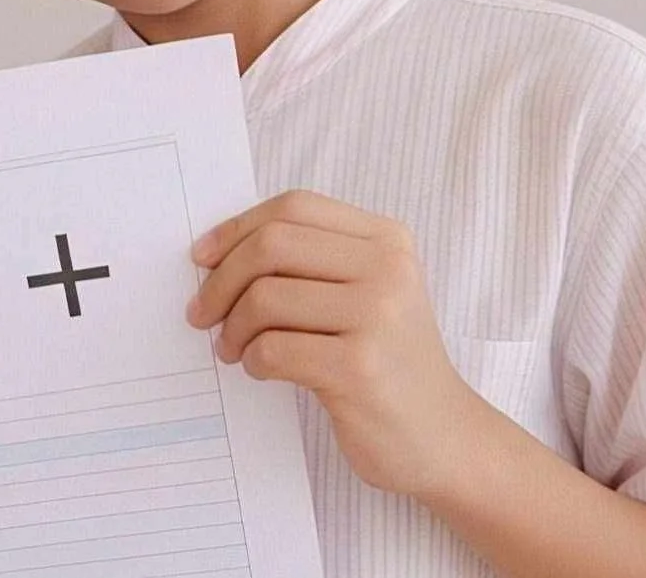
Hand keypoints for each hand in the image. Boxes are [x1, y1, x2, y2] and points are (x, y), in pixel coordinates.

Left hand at [186, 189, 478, 497]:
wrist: (444, 437)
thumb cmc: (386, 360)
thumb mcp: (365, 291)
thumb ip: (310, 261)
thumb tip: (216, 254)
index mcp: (386, 238)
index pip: (294, 207)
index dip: (237, 227)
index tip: (202, 257)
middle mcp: (387, 267)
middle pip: (272, 245)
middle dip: (221, 279)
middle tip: (201, 311)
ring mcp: (377, 316)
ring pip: (265, 297)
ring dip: (233, 327)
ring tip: (232, 348)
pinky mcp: (360, 368)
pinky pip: (274, 349)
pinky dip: (253, 360)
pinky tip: (260, 369)